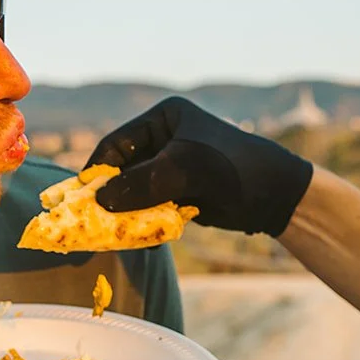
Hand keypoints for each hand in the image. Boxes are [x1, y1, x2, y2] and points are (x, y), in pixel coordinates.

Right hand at [87, 97, 313, 235]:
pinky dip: (143, 223)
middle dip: (110, 196)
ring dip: (125, 213)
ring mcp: (172, 168)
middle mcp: (165, 139)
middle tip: (91, 222)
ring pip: (134, 192)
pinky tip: (141, 240)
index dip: (97, 171)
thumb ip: (142, 184)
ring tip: (113, 235)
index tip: (80, 199)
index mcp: (165, 118)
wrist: (278, 195)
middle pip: (122, 170)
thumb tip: (100, 201)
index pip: (117, 144)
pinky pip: (150, 208)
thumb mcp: (185, 170)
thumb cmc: (234, 169)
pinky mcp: (181, 193)